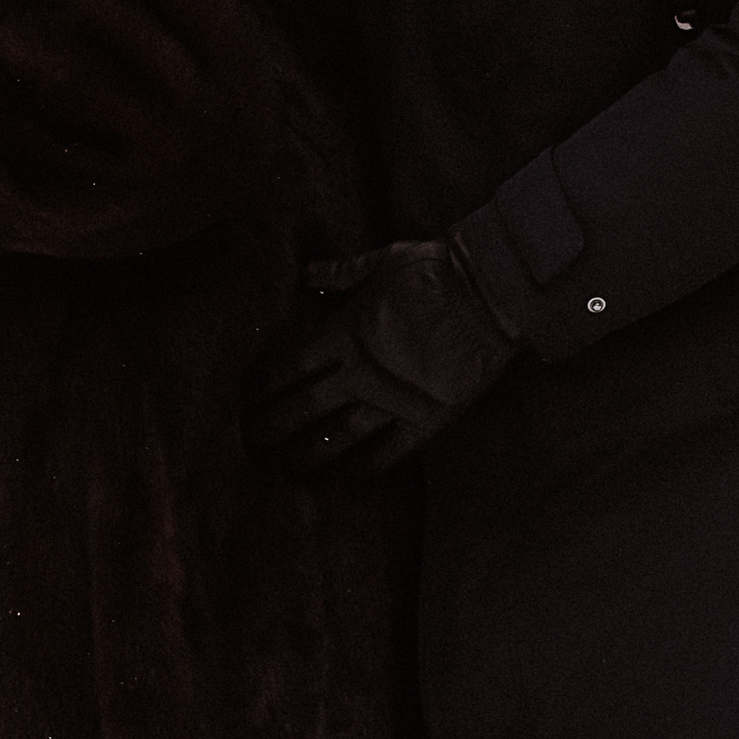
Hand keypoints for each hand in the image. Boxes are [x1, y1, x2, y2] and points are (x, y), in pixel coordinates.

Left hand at [248, 236, 522, 474]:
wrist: (492, 293)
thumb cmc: (435, 271)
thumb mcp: (381, 261)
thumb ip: (339, 273)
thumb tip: (306, 273)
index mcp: (345, 332)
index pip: (287, 367)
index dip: (261, 387)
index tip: (245, 400)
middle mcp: (362, 372)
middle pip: (302, 409)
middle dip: (271, 429)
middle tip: (251, 445)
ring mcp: (393, 400)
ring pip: (337, 439)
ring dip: (306, 457)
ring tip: (286, 470)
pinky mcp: (426, 419)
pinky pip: (388, 453)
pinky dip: (363, 468)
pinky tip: (344, 476)